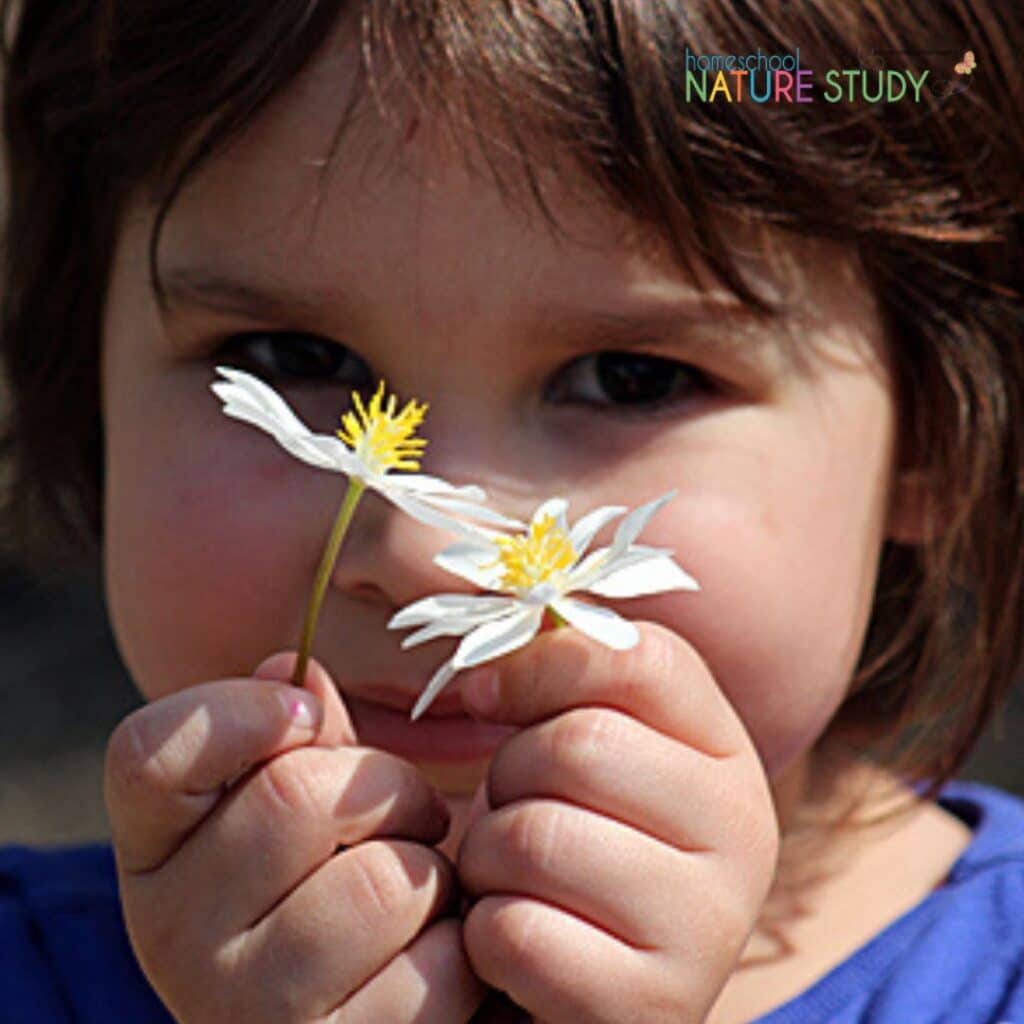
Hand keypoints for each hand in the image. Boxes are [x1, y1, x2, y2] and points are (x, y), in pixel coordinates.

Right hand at [104, 652, 485, 1022]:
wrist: (371, 1011)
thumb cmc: (336, 875)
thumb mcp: (305, 799)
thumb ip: (298, 731)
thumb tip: (293, 668)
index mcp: (157, 848)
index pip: (150, 751)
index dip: (244, 711)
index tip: (307, 715)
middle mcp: (172, 932)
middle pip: (295, 797)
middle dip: (392, 788)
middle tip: (412, 814)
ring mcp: (240, 1009)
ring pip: (380, 884)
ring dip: (433, 870)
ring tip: (421, 889)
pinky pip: (433, 967)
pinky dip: (458, 947)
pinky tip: (432, 955)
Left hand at [456, 623, 778, 1023]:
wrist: (584, 988)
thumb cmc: (573, 845)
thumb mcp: (584, 753)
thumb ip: (562, 681)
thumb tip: (489, 653)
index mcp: (726, 750)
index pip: (641, 658)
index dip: (542, 664)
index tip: (490, 694)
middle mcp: (744, 828)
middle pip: (578, 744)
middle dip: (507, 775)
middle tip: (512, 810)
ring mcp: (713, 925)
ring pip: (536, 836)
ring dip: (486, 859)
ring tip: (512, 879)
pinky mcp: (657, 1005)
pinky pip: (517, 934)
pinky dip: (485, 936)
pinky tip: (515, 945)